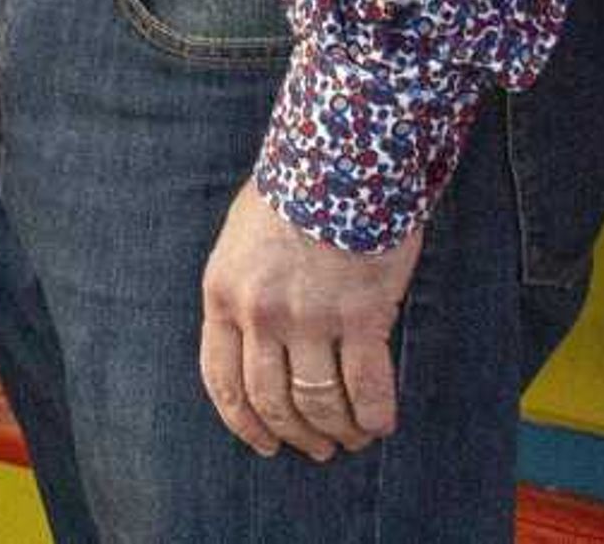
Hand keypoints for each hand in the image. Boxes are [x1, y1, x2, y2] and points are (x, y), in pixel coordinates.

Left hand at [197, 184, 422, 460]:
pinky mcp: (361, 314)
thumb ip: (244, 288)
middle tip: (316, 449)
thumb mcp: (242, 236)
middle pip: (271, 400)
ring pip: (318, 401)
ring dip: (336, 430)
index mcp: (223, 294)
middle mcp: (260, 314)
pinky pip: (367, 386)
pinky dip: (374, 414)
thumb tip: (256, 339)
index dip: (244, 423)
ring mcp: (310, 317)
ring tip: (350, 439)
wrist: (340, 154)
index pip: (223, 381)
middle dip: (294, 434)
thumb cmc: (295, 188)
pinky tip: (381, 425)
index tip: (264, 444)